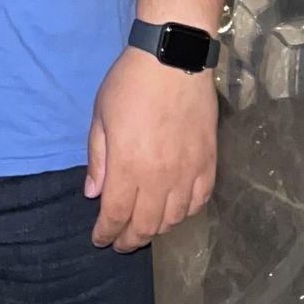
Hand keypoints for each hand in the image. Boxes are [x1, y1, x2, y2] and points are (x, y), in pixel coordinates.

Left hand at [82, 48, 218, 251]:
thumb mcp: (100, 118)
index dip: (107, 233)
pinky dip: (186, 212)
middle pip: (147, 225)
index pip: (116, 215)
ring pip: (175, 218)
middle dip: (130, 239)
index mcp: (129, 166)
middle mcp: (161, 177)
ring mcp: (189, 171)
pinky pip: (200, 200)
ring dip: (158, 228)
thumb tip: (94, 193)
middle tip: (120, 242)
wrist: (175, 60)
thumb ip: (98, 159)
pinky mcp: (209, 162)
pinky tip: (175, 210)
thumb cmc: (129, 85)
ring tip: (145, 226)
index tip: (100, 239)